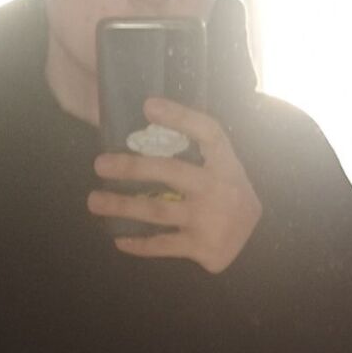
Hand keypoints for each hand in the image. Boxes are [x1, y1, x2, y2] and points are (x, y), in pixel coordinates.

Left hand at [87, 97, 261, 273]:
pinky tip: (119, 239)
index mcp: (226, 163)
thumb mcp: (226, 170)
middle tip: (100, 164)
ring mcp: (210, 219)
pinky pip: (162, 245)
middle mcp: (218, 188)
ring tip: (94, 200)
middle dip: (131, 167)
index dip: (180, 116)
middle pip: (171, 171)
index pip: (207, 132)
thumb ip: (198, 155)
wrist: (257, 243)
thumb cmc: (230, 197)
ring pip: (157, 210)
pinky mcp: (202, 246)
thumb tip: (148, 128)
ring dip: (121, 205)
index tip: (148, 106)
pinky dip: (139, 244)